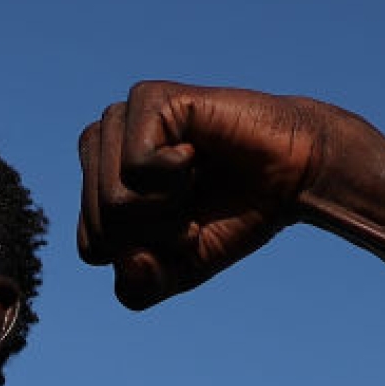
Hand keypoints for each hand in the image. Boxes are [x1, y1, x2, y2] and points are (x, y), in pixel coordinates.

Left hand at [77, 83, 331, 308]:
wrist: (292, 176)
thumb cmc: (232, 217)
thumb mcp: (179, 269)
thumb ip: (140, 287)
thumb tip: (125, 260)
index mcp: (97, 187)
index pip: (92, 247)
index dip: (145, 255)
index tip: (182, 230)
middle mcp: (101, 149)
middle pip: (102, 224)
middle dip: (157, 233)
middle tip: (193, 204)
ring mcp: (120, 120)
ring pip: (114, 198)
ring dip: (166, 206)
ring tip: (194, 178)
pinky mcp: (145, 98)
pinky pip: (136, 166)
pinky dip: (173, 175)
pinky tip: (195, 152)